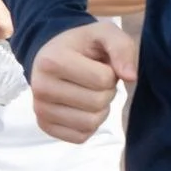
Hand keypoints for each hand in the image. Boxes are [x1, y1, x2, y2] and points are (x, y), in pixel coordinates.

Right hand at [31, 22, 135, 143]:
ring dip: (99, 110)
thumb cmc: (82, 45)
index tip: (99, 65)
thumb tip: (131, 78)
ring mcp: (40, 109)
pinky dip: (89, 125)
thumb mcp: (104, 33)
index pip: (102, 80)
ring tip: (89, 92)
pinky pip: (81, 136)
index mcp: (51, 61)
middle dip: (106, 92)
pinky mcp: (45, 126)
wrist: (54, 55)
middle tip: (95, 80)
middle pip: (97, 103)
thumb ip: (121, 48)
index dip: (110, 73)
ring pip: (90, 123)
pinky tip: (81, 107)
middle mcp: (40, 87)